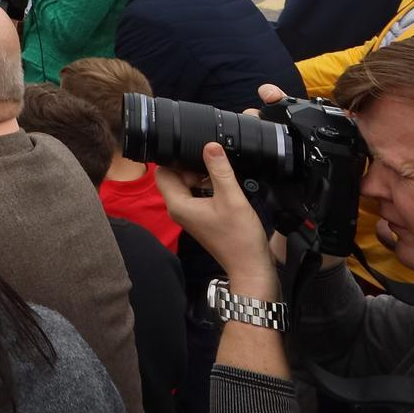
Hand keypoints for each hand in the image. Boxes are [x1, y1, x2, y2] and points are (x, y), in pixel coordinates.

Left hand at [157, 141, 282, 291]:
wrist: (250, 266)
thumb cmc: (240, 238)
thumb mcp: (231, 198)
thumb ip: (219, 170)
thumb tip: (210, 146)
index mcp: (178, 204)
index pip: (162, 172)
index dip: (176, 159)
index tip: (195, 153)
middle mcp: (179, 209)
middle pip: (175, 177)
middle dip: (191, 167)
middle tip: (213, 167)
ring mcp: (190, 215)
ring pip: (188, 185)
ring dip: (202, 178)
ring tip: (221, 178)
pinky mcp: (202, 218)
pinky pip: (199, 195)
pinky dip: (209, 188)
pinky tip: (225, 188)